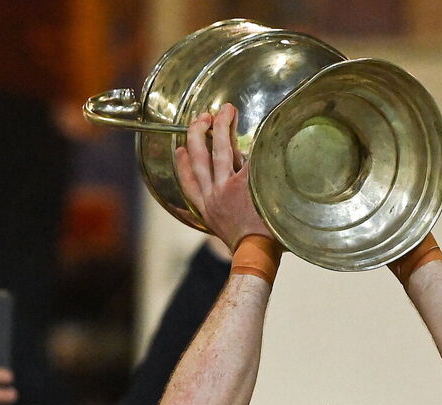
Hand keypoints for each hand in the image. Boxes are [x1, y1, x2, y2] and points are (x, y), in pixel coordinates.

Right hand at [175, 104, 273, 251]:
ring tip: (226, 111)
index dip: (183, 165)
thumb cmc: (251, 249)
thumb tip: (225, 210)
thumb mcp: (228, 234)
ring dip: (222, 128)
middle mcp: (213, 197)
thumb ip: (225, 216)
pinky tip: (261, 129)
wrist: (256, 257)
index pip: (189, 183)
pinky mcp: (245, 184)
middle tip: (202, 118)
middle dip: (198, 134)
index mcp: (207, 211)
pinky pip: (249, 157)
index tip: (181, 149)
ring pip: (220, 151)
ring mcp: (227, 189)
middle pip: (199, 158)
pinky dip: (254, 143)